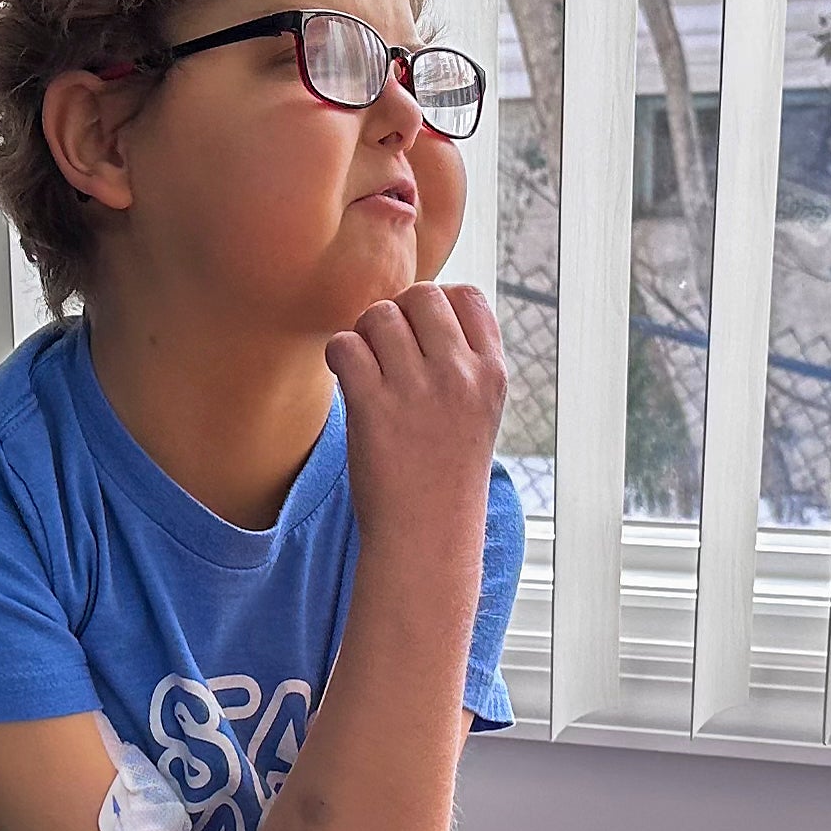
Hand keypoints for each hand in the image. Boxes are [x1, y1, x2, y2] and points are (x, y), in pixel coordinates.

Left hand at [327, 284, 502, 548]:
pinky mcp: (374, 407)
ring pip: (379, 315)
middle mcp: (460, 375)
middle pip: (420, 295)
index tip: (420, 336)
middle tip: (386, 352)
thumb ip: (463, 363)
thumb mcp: (479, 413)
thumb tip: (422, 310)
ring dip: (364, 335)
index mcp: (492, 373)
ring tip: (366, 369)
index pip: (467, 296)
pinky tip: (348, 381)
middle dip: (396, 314)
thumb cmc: (446, 475)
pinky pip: (345, 345)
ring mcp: (417, 389)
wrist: (426, 535)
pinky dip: (339, 355)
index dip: (436, 305)